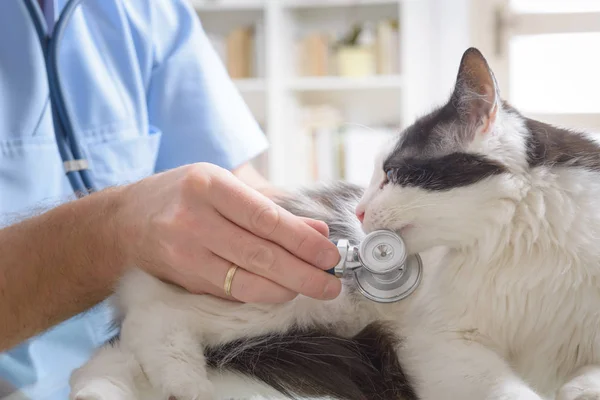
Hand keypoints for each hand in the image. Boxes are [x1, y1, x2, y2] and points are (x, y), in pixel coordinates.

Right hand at [114, 162, 341, 302]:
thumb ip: (270, 206)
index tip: (329, 253)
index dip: (302, 239)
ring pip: (245, 281)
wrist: (124, 222)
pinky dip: (262, 294)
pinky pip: (231, 293)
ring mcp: (184, 254)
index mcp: (207, 185)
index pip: (264, 217)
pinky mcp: (184, 279)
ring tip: (315, 289)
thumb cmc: (181, 195)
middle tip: (332, 283)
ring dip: (287, 289)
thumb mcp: (221, 184)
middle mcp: (192, 220)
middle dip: (303, 273)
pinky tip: (284, 291)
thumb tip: (317, 230)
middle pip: (258, 254)